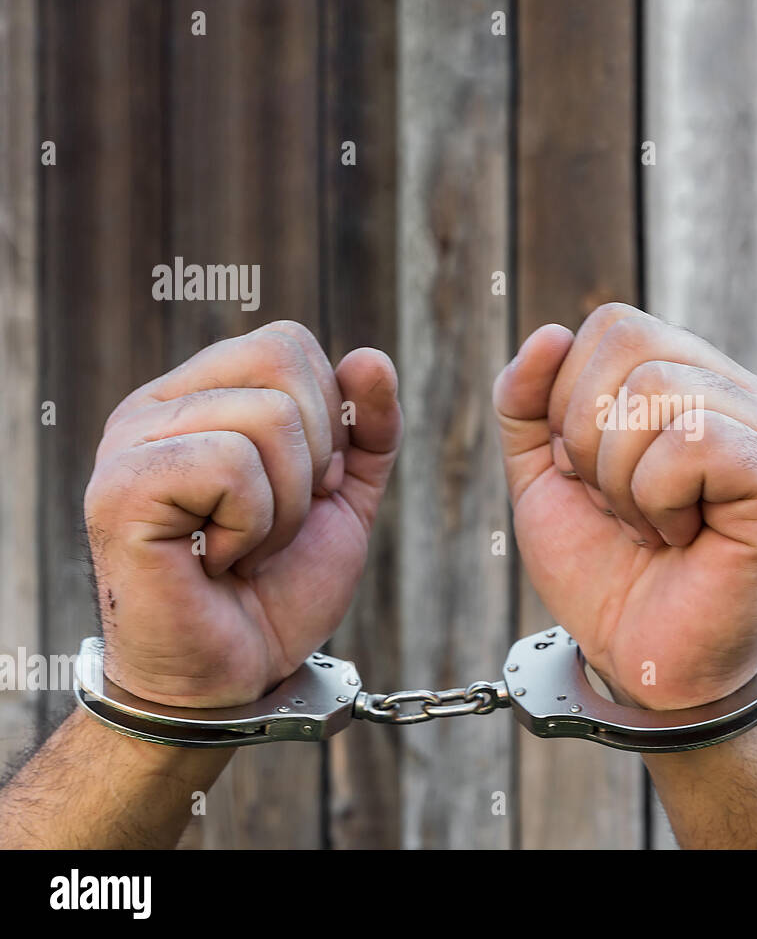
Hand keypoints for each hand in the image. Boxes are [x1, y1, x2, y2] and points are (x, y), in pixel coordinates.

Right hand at [84, 321, 401, 706]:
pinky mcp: (122, 489)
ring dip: (286, 505)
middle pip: (282, 362)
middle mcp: (154, 408)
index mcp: (198, 398)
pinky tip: (219, 561)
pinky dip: (254, 525)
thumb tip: (371, 358)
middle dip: (314, 458)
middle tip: (275, 523)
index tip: (304, 488)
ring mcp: (130, 444)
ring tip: (245, 548)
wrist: (235, 676)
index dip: (328, 418)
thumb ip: (366, 428)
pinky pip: (232, 463)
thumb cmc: (278, 590)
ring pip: (268, 417)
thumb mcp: (342, 498)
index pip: (287, 344)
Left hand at [493, 304, 756, 709]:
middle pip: (629, 342)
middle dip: (587, 436)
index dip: (571, 398)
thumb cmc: (607, 572)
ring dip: (622, 478)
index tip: (589, 474)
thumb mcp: (545, 478)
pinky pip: (693, 440)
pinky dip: (657, 499)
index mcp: (688, 380)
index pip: (613, 325)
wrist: (645, 661)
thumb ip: (529, 404)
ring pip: (656, 391)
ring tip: (650, 526)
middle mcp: (735, 393)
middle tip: (617, 504)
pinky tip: (681, 537)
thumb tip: (548, 333)